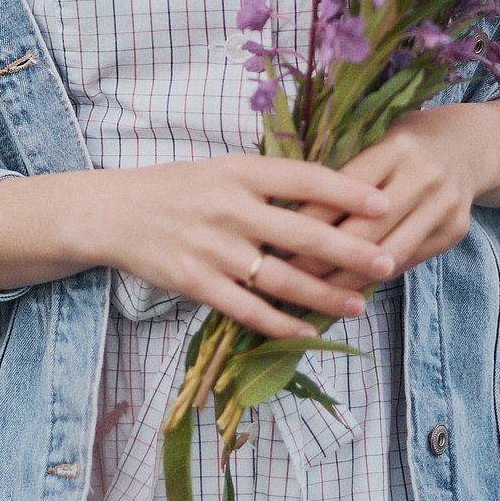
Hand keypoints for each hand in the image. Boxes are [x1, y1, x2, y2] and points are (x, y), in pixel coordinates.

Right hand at [73, 154, 398, 338]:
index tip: (385, 203)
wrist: (112, 213)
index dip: (348, 190)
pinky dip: (281, 323)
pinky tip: (308, 330)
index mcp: (240, 171)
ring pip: (282, 278)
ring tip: (358, 304)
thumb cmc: (178, 189)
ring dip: (324, 294)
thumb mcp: (223, 170)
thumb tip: (332, 195)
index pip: (304, 179)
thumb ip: (270, 183)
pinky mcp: (196, 283)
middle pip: (303, 234)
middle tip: (387, 262)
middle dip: (350, 251)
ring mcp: (212, 248)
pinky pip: (247, 309)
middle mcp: (229, 208)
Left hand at [287, 106, 494, 290]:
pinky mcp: (454, 233)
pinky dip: (373, 277)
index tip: (274, 236)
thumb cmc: (406, 143)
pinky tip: (344, 288)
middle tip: (285, 273)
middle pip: (366, 230)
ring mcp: (445, 208)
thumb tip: (287, 212)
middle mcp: (426, 177)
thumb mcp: (376, 140)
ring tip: (310, 289)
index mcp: (398, 147)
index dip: (308, 218)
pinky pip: (406, 262)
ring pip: (387, 255)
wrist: (471, 146)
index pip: (344, 190)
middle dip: (321, 257)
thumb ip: (343, 172)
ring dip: (345, 278)